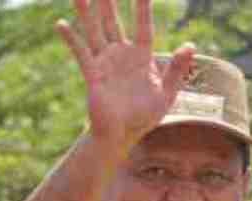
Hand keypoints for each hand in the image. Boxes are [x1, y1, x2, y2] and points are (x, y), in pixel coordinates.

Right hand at [56, 0, 194, 153]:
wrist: (122, 137)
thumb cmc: (144, 117)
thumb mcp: (166, 94)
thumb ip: (177, 70)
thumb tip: (190, 46)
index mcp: (140, 57)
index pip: (143, 25)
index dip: (143, 6)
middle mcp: (120, 54)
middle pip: (112, 20)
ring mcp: (105, 62)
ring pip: (94, 29)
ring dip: (85, 10)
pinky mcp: (93, 75)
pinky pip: (81, 53)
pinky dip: (71, 39)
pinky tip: (60, 24)